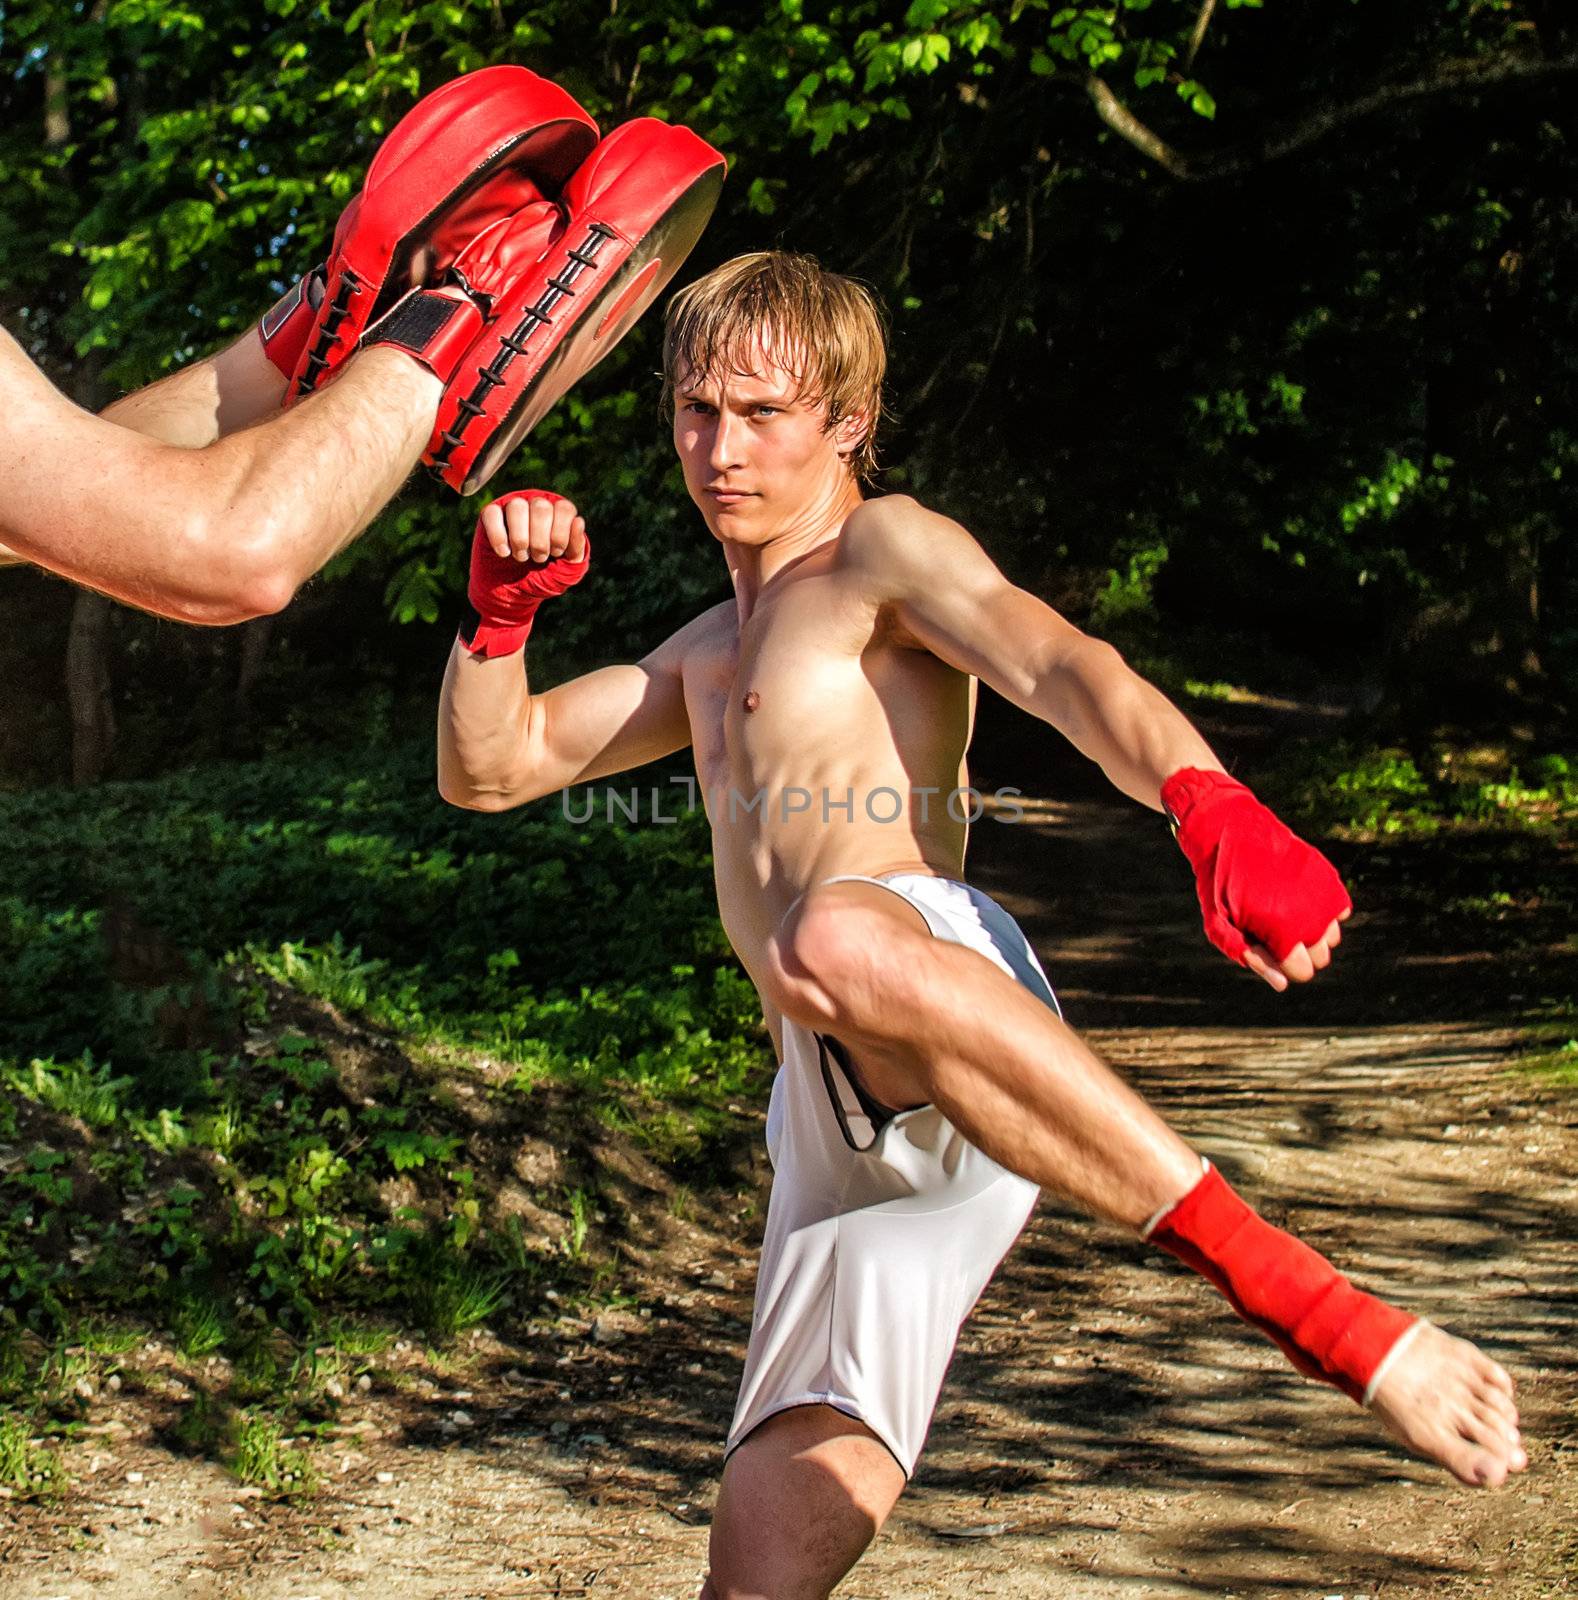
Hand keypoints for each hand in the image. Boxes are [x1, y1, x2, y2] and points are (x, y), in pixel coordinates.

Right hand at [460, 489, 589, 657]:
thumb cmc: (543, 579)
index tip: (556, 554)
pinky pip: (492, 513)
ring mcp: (512, 509)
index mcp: (559, 515)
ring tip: (521, 558)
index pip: (564, 508)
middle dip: (540, 539)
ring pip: (516, 506)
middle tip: (538, 559)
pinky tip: (504, 553)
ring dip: (520, 538)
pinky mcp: (490, 517)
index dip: (561, 533)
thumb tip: (578, 522)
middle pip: (541, 507)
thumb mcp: (567, 572)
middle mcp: (537, 506)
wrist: (513, 595)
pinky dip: (498, 535)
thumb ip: (577, 550)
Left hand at [1161, 766, 1352, 992]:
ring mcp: (1324, 896)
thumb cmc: (1219, 882)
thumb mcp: (1219, 924)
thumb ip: (1249, 956)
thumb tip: (1282, 984)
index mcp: (1284, 933)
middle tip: (1270, 927)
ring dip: (1312, 932)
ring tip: (1283, 911)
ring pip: (1331, 937)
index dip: (1281, 965)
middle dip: (1298, 950)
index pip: (1301, 972)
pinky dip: (1323, 910)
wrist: (1231, 828)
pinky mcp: (1330, 877)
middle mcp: (1312, 917)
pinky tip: (1298, 898)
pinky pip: (1340, 912)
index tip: (1263, 945)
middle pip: (1320, 958)